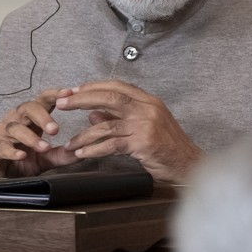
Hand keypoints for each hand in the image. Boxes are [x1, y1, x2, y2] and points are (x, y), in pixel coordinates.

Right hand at [0, 88, 78, 176]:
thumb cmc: (17, 163)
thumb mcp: (43, 159)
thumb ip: (60, 155)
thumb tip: (81, 151)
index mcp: (30, 121)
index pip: (42, 101)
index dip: (54, 95)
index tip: (70, 93)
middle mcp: (15, 123)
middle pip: (27, 108)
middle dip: (42, 116)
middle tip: (56, 129)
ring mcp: (1, 135)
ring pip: (14, 128)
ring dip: (31, 137)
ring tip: (44, 147)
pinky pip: (0, 146)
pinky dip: (11, 151)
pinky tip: (22, 155)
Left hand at [54, 80, 201, 182]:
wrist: (189, 164)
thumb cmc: (169, 147)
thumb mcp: (145, 127)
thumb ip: (119, 119)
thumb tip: (93, 115)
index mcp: (150, 101)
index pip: (118, 86)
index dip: (94, 86)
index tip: (74, 90)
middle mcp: (148, 109)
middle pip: (110, 97)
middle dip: (82, 99)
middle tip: (62, 103)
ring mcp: (146, 125)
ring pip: (107, 125)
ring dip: (84, 134)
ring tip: (70, 143)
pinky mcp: (143, 143)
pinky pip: (112, 145)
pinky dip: (94, 150)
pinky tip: (83, 153)